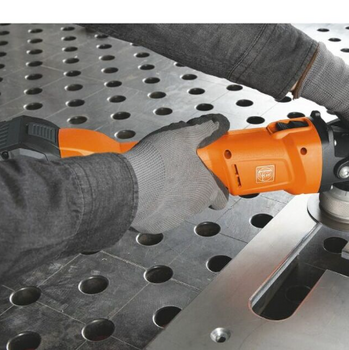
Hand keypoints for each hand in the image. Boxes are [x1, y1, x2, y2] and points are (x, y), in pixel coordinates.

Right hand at [124, 114, 228, 233]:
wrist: (127, 186)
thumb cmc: (157, 162)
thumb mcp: (183, 136)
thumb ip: (203, 130)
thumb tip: (217, 124)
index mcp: (205, 189)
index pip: (221, 198)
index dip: (216, 188)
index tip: (209, 178)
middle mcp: (193, 208)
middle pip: (198, 201)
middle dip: (190, 187)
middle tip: (178, 172)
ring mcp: (175, 218)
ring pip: (179, 208)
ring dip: (172, 196)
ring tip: (159, 178)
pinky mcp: (156, 225)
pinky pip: (159, 215)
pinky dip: (155, 204)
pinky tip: (147, 190)